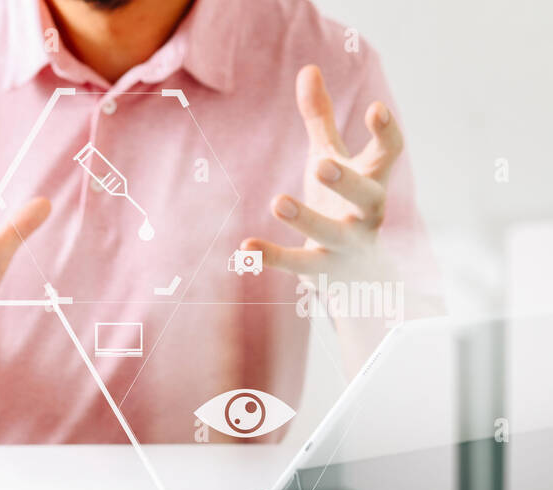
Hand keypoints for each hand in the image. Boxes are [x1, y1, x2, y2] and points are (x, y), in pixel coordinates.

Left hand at [242, 65, 403, 282]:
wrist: (359, 275)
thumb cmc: (342, 203)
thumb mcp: (332, 158)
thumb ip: (321, 119)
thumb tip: (308, 68)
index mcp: (374, 181)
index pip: (388, 154)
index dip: (386, 133)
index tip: (376, 108)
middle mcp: (367, 213)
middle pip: (367, 197)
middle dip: (348, 182)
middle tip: (321, 165)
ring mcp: (347, 245)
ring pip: (332, 234)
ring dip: (307, 220)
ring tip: (277, 201)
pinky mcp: (322, 270)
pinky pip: (299, 264)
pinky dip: (273, 256)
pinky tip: (245, 247)